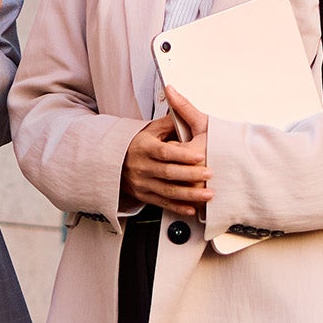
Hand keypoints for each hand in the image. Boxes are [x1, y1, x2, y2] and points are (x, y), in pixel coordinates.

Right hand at [121, 103, 210, 217]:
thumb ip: (169, 123)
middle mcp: (142, 166)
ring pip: (168, 191)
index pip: (165, 152)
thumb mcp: (150, 129)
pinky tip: (192, 209)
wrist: (112, 161)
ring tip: (207, 195)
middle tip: (209, 174)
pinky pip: (163, 203)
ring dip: (189, 195)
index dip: (183, 154)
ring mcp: (142, 183)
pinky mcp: (144, 195)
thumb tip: (184, 113)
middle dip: (191, 174)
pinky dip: (178, 207)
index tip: (200, 155)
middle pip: (168, 172)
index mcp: (144, 147)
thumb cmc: (137, 144)